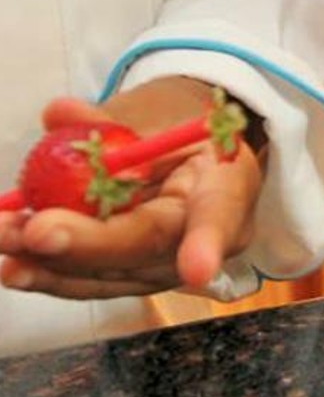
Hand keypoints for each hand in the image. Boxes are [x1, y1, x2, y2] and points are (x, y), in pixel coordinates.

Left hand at [0, 77, 262, 298]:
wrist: (190, 165)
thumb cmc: (182, 138)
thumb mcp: (161, 117)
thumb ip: (110, 120)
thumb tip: (60, 113)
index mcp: (227, 185)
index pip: (220, 214)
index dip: (207, 243)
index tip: (196, 270)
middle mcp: (206, 238)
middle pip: (148, 247)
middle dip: (90, 245)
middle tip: (38, 231)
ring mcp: (168, 265)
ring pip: (112, 273)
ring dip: (51, 263)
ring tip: (4, 239)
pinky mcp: (134, 279)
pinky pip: (91, 282)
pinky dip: (49, 273)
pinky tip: (12, 265)